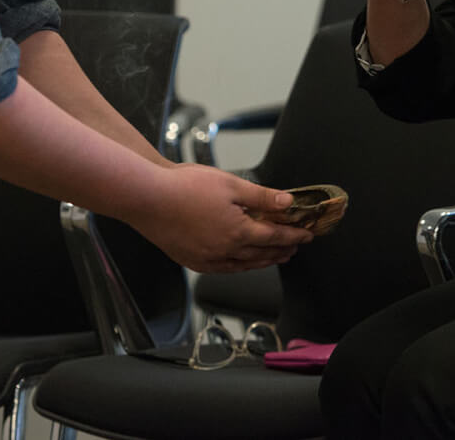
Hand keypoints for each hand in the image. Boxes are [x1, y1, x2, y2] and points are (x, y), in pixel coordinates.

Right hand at [131, 164, 312, 273]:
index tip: (307, 235)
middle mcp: (225, 252)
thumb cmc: (185, 187)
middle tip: (294, 248)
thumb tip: (287, 204)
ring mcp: (207, 260)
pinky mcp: (191, 261)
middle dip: (281, 251)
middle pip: (262, 255)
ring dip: (262, 262)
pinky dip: (238, 266)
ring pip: (243, 266)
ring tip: (273, 258)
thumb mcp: (231, 185)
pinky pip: (223, 269)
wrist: (147, 199)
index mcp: (238, 233)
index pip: (275, 237)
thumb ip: (262, 197)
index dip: (294, 236)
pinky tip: (239, 262)